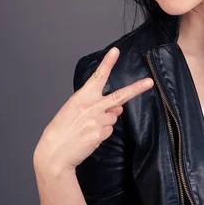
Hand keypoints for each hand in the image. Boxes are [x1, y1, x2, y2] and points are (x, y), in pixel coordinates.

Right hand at [34, 47, 153, 173]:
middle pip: (119, 96)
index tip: (115, 51)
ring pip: (113, 117)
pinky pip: (109, 131)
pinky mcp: (100, 134)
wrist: (54, 153)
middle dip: (136, 88)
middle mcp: (91, 106)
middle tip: (149, 82)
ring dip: (106, 121)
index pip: (97, 77)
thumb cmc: (61, 130)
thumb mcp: (74, 111)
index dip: (107, 63)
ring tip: (89, 128)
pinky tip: (90, 137)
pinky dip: (103, 133)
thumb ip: (95, 106)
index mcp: (81, 97)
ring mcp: (97, 120)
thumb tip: (118, 108)